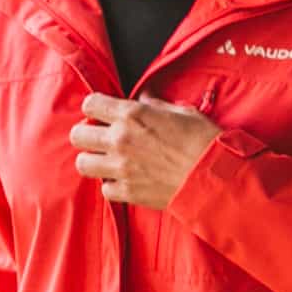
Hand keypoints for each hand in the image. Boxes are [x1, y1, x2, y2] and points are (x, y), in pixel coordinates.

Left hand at [71, 94, 220, 210]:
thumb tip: (143, 100)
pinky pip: (104, 188)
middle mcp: (120, 139)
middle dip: (86, 135)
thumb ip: (155, 105)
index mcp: (132, 114)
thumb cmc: (203, 141)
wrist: (213, 175)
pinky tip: (125, 180)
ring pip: (83, 163)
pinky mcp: (126, 191)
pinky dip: (112, 185)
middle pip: (78, 135)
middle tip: (99, 139)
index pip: (90, 104)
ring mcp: (120, 167)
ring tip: (107, 161)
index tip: (101, 114)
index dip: (94, 108)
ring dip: (93, 161)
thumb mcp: (181, 112)